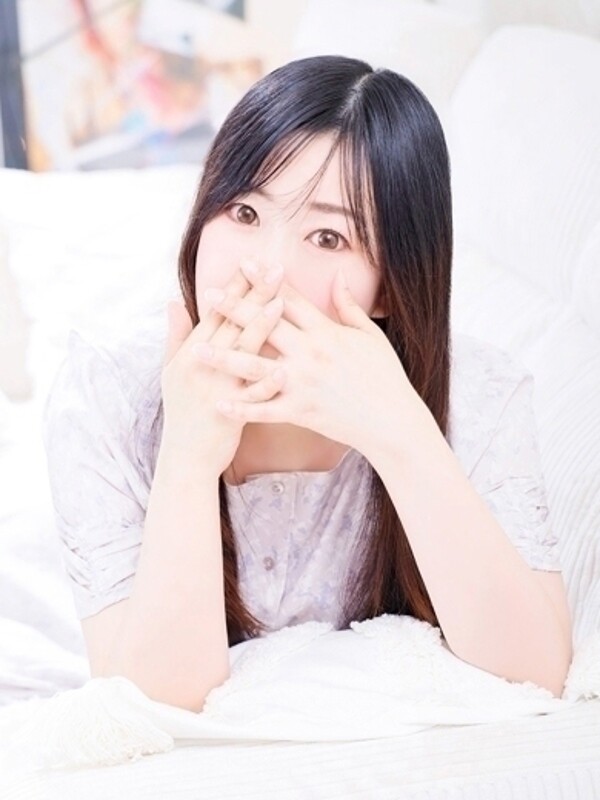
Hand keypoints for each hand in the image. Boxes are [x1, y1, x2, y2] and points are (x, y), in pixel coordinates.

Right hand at [160, 259, 286, 473]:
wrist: (185, 457)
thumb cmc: (183, 412)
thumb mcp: (172, 371)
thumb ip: (176, 336)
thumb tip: (173, 302)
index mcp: (191, 352)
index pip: (216, 311)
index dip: (235, 285)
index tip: (253, 261)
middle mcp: (202, 365)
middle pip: (232, 323)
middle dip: (254, 294)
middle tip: (276, 269)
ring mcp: (215, 388)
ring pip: (241, 352)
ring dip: (260, 327)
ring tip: (280, 304)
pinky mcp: (228, 412)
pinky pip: (250, 395)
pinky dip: (266, 382)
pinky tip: (284, 367)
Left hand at [196, 264, 424, 457]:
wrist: (392, 420)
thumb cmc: (385, 376)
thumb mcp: (370, 336)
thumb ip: (348, 306)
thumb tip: (337, 276)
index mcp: (327, 332)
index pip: (290, 299)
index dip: (265, 280)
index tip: (244, 264)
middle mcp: (310, 354)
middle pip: (265, 325)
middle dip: (236, 308)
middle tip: (209, 293)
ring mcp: (303, 383)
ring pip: (256, 367)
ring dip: (225, 357)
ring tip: (198, 349)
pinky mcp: (300, 411)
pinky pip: (265, 410)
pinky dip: (241, 408)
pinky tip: (218, 403)